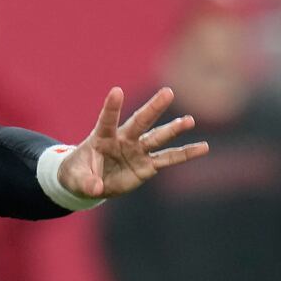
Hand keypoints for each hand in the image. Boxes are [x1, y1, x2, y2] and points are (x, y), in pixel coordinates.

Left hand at [58, 86, 209, 198]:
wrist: (89, 181)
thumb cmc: (79, 173)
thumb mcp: (77, 178)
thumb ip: (86, 182)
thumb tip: (97, 189)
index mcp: (102, 138)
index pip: (107, 120)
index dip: (112, 107)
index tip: (117, 91)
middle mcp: (123, 140)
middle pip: (139, 122)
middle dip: (153, 108)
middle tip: (168, 92)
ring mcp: (137, 151)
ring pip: (157, 137)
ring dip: (173, 129)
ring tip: (189, 120)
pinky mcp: (147, 165)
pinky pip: (169, 159)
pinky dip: (185, 154)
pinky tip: (203, 147)